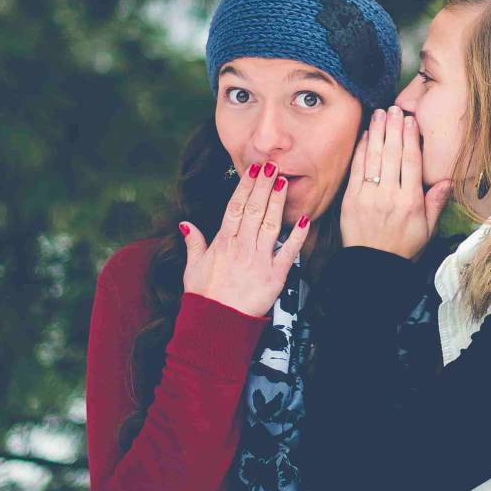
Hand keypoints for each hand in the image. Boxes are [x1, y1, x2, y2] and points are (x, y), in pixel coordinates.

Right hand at [177, 162, 309, 315]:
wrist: (215, 325)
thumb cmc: (204, 297)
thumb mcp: (192, 268)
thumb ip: (193, 243)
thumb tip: (186, 224)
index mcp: (222, 243)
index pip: (235, 207)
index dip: (245, 187)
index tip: (253, 170)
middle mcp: (241, 247)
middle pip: (254, 210)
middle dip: (263, 186)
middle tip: (271, 165)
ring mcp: (258, 260)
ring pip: (270, 224)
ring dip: (277, 202)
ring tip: (284, 181)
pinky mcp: (274, 276)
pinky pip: (288, 252)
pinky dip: (297, 236)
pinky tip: (304, 219)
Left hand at [340, 106, 453, 258]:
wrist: (373, 266)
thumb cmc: (402, 247)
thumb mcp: (427, 229)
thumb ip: (435, 203)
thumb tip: (447, 180)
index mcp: (410, 202)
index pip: (411, 162)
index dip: (411, 138)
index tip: (411, 121)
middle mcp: (389, 195)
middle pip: (392, 154)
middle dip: (394, 128)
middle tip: (395, 108)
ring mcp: (368, 196)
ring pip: (374, 157)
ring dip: (377, 132)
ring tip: (380, 113)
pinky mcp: (351, 199)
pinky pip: (357, 169)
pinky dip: (361, 150)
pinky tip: (366, 135)